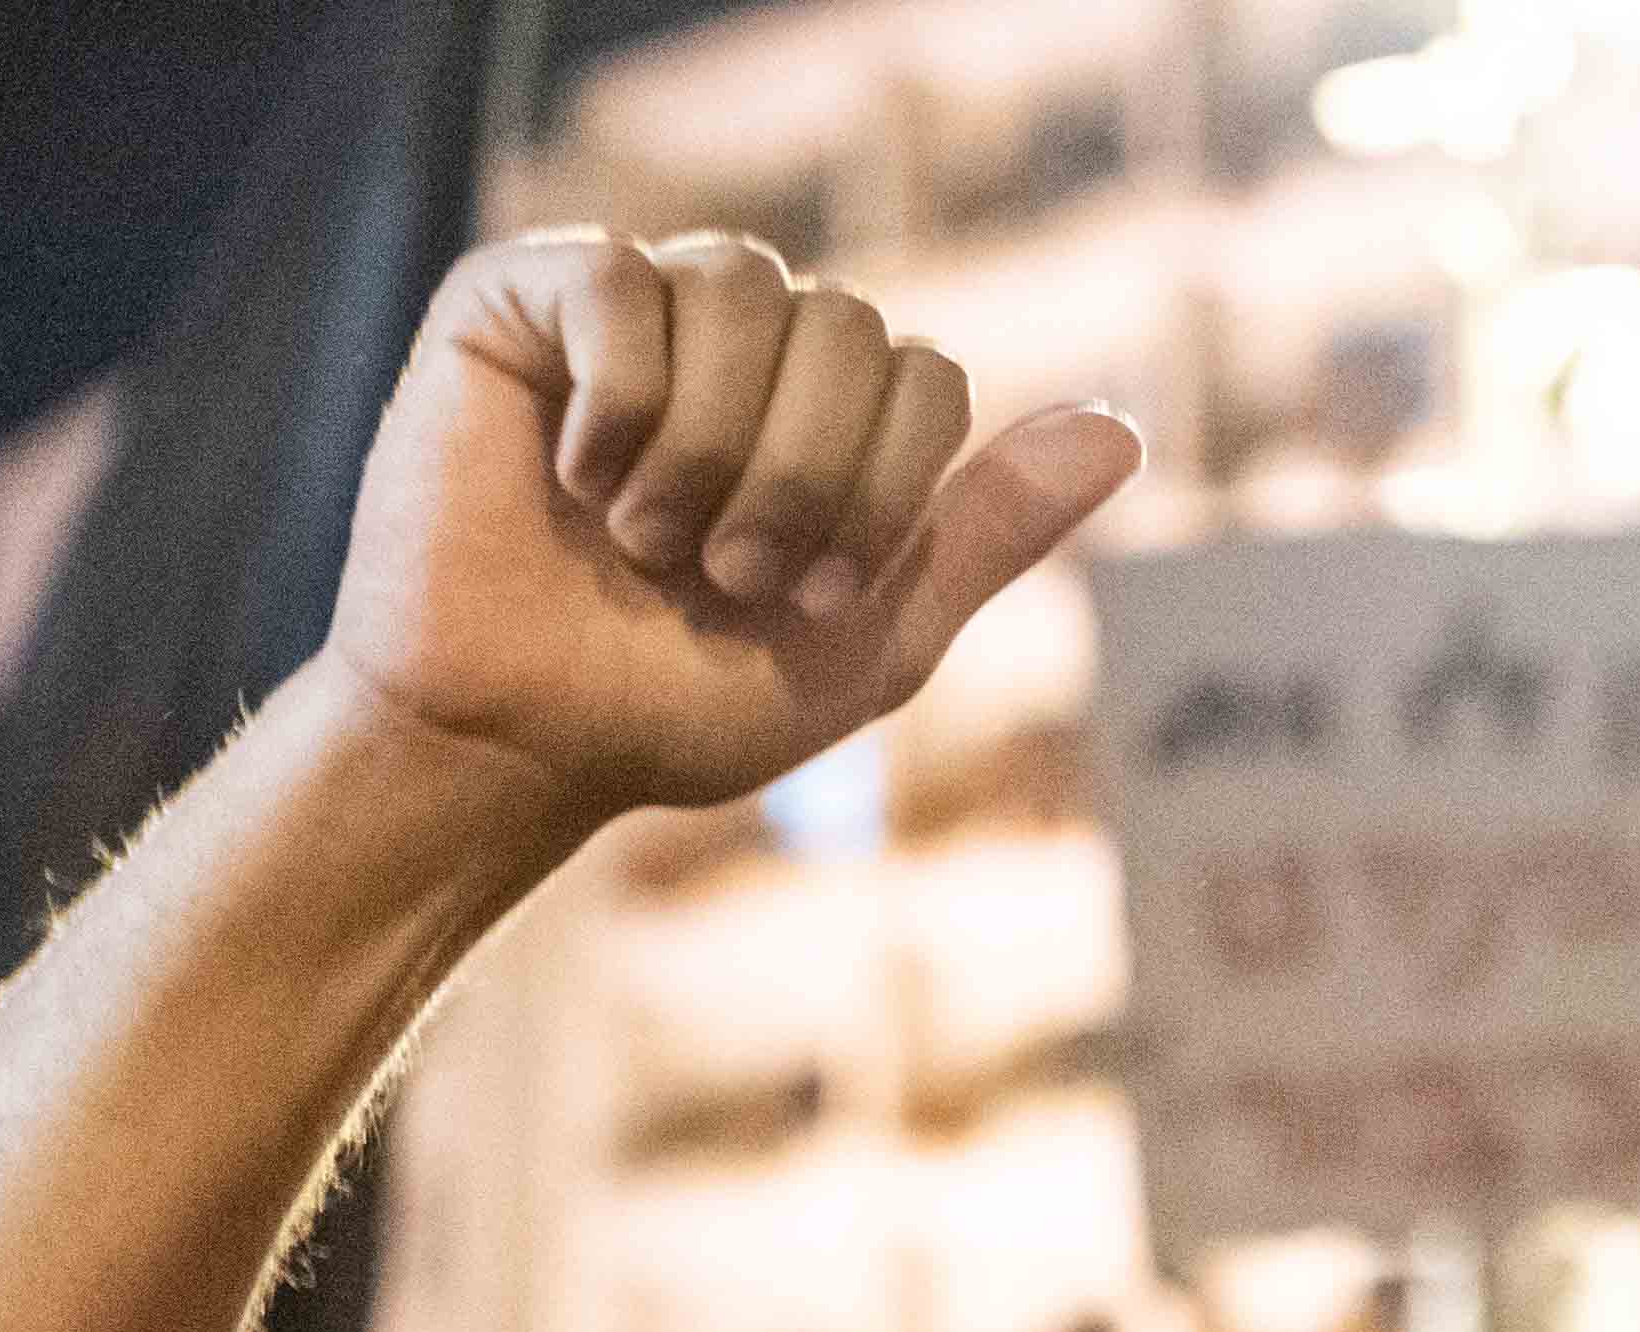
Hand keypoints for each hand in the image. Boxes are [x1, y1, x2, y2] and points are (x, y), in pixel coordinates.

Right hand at [326, 230, 1138, 838]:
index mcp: (826, 407)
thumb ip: (988, 532)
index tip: (808, 600)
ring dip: (710, 450)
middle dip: (805, 478)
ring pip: (745, 285)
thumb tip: (1123, 432)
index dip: (882, 498)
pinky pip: (623, 279)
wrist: (516, 745)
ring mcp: (633, 305)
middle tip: (725, 576)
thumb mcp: (872, 641)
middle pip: (850, 324)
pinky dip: (618, 403)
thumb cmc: (678, 704)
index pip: (925, 378)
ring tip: (645, 540)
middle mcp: (739, 338)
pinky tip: (573, 477)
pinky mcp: (522, 296)